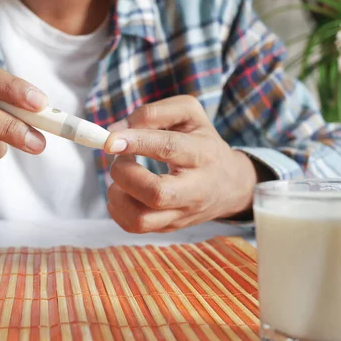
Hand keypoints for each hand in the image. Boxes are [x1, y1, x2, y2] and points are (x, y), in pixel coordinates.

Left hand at [104, 96, 260, 232]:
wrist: (230, 184)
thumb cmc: (202, 142)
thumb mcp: (188, 114)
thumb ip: (153, 113)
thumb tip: (114, 132)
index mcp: (202, 153)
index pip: (168, 148)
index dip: (136, 142)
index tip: (110, 140)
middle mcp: (195, 189)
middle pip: (156, 193)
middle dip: (125, 174)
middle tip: (120, 159)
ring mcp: (181, 214)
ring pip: (140, 219)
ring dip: (117, 194)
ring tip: (121, 177)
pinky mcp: (168, 227)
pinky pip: (133, 226)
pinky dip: (117, 208)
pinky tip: (123, 191)